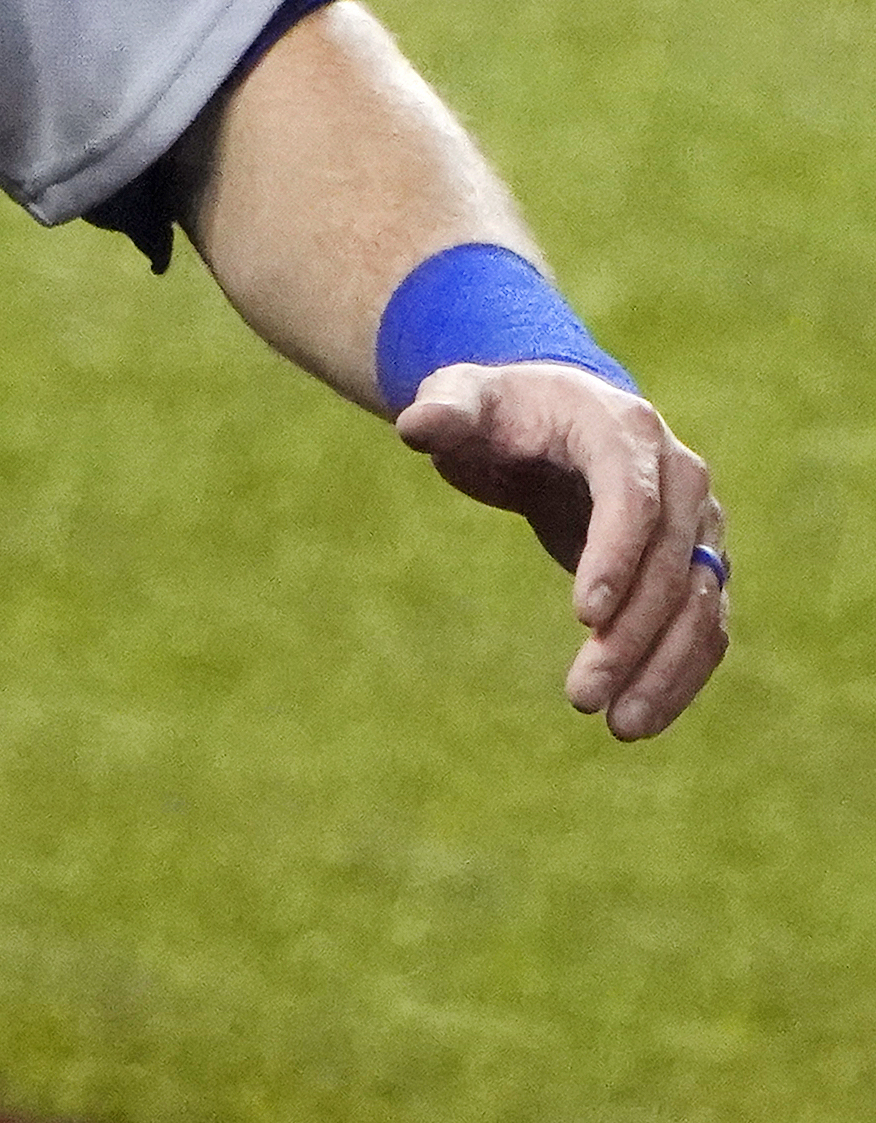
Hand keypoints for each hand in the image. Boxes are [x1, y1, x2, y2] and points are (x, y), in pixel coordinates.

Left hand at [394, 362, 727, 740]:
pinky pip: (705, 625)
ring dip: (664, 668)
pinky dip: (680, 673)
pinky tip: (641, 716)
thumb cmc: (500, 408)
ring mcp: (698, 524)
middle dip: (631, 634)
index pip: (634, 500)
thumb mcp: (462, 397)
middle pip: (671, 564)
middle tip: (582, 696)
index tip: (584, 617)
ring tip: (620, 725)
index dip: (615, 556)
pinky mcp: (698, 565)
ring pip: (701, 605)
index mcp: (625, 430)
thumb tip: (417, 426)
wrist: (551, 416)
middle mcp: (681, 476)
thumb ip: (444, 410)